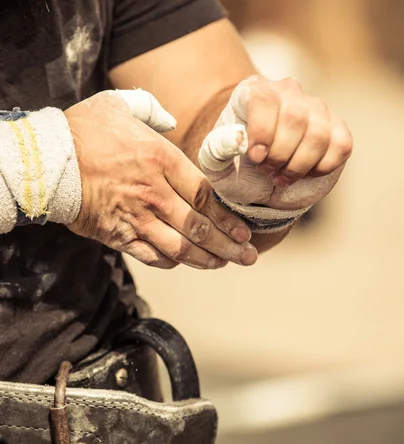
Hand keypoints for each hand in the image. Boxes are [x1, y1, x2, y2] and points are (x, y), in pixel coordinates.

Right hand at [65, 90, 257, 268]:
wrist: (44, 158)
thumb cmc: (85, 130)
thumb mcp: (120, 106)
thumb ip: (153, 112)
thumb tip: (171, 121)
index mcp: (161, 160)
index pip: (205, 197)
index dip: (228, 219)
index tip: (245, 231)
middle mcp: (154, 193)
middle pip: (199, 227)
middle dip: (228, 246)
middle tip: (247, 257)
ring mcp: (136, 217)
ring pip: (180, 247)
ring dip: (205, 259)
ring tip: (223, 264)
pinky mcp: (117, 235)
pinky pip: (151, 255)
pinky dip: (171, 262)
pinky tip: (184, 262)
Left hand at [198, 75, 352, 209]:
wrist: (262, 181)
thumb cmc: (238, 168)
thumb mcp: (217, 165)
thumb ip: (217, 151)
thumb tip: (237, 139)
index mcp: (255, 91)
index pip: (264, 99)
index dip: (262, 131)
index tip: (256, 158)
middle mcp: (288, 92)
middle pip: (295, 117)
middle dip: (281, 154)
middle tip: (268, 171)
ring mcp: (317, 109)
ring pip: (318, 134)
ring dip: (299, 165)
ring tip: (283, 176)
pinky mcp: (338, 129)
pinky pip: (340, 145)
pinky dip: (322, 167)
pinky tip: (306, 173)